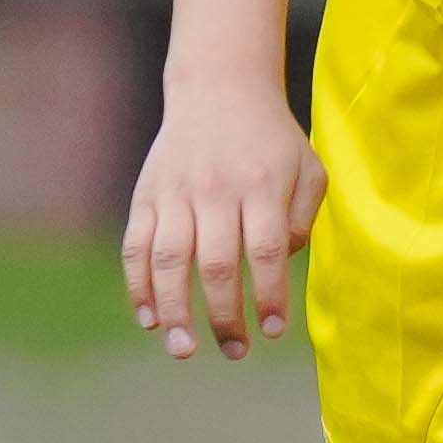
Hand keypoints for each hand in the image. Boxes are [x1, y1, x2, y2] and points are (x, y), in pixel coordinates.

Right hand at [125, 88, 324, 361]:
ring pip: (168, 259)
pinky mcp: (146, 196)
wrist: (219, 90)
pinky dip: (138, 286)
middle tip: (235, 352)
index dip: (269, 295)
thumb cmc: (272, 141)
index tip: (273, 331)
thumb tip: (282, 263)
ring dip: (174, 309)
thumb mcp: (307, 168)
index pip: (266, 251)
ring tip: (183, 350)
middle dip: (224, 315)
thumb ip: (303, 218)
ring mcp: (175, 193)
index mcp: (260, 185)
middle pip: (215, 263)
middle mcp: (214, 190)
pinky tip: (150, 319)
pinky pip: (136, 246)